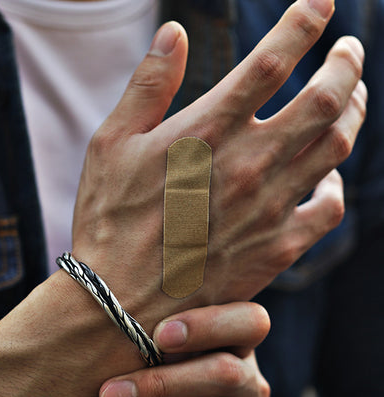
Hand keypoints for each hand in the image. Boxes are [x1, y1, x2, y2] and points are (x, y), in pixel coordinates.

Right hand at [72, 0, 365, 324]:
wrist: (120, 303)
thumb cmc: (108, 222)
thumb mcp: (110, 144)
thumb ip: (147, 86)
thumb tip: (174, 32)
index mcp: (207, 131)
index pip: (272, 61)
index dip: (303, 23)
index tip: (321, 5)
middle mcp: (248, 164)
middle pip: (324, 99)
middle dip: (346, 64)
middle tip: (350, 50)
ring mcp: (268, 208)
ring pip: (336, 148)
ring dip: (353, 114)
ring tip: (352, 99)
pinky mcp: (277, 249)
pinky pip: (329, 209)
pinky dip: (336, 184)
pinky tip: (327, 176)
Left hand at [84, 302, 270, 396]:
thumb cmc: (176, 395)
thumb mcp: (174, 364)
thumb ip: (157, 346)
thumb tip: (105, 338)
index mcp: (237, 347)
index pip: (249, 322)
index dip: (208, 324)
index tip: (159, 334)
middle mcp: (251, 386)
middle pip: (223, 372)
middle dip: (159, 383)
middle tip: (107, 394)